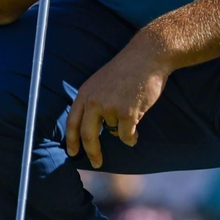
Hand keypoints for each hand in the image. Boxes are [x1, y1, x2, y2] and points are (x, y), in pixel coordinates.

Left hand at [65, 38, 169, 168]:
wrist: (148, 56)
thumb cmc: (128, 70)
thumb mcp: (102, 82)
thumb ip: (95, 101)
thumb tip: (95, 127)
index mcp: (85, 93)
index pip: (72, 121)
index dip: (71, 140)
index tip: (71, 153)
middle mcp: (93, 101)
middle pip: (87, 134)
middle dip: (92, 152)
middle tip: (96, 163)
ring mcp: (109, 107)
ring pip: (114, 131)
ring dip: (123, 130)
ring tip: (132, 112)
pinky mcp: (126, 113)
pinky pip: (127, 136)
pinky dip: (131, 137)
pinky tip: (136, 130)